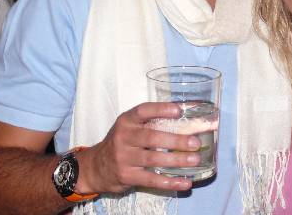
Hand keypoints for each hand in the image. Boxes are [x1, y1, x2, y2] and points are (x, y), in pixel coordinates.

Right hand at [76, 102, 201, 194]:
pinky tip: (185, 182)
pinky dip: (170, 182)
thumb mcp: (130, 127)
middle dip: (175, 140)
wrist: (95, 167)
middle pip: (152, 137)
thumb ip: (151, 122)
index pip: (143, 111)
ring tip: (195, 160)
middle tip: (195, 143)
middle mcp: (124, 137)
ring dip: (176, 160)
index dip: (161, 109)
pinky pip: (151, 179)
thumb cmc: (121, 143)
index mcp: (127, 121)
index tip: (179, 110)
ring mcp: (124, 158)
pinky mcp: (127, 176)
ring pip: (153, 159)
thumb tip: (186, 120)